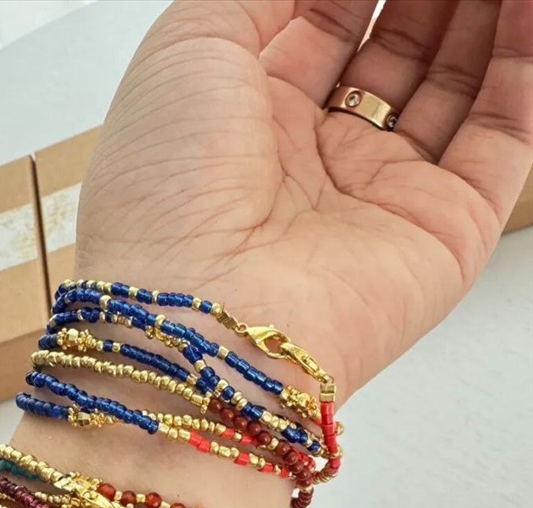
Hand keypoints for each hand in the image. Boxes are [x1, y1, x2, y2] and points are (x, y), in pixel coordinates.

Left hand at [76, 0, 531, 399]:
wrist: (198, 321)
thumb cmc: (166, 198)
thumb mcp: (190, 47)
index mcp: (250, 120)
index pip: (325, 20)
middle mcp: (316, 161)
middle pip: (396, 49)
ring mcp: (382, 198)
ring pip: (453, 85)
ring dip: (480, 16)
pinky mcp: (442, 232)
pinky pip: (501, 134)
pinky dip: (521, 63)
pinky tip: (524, 8)